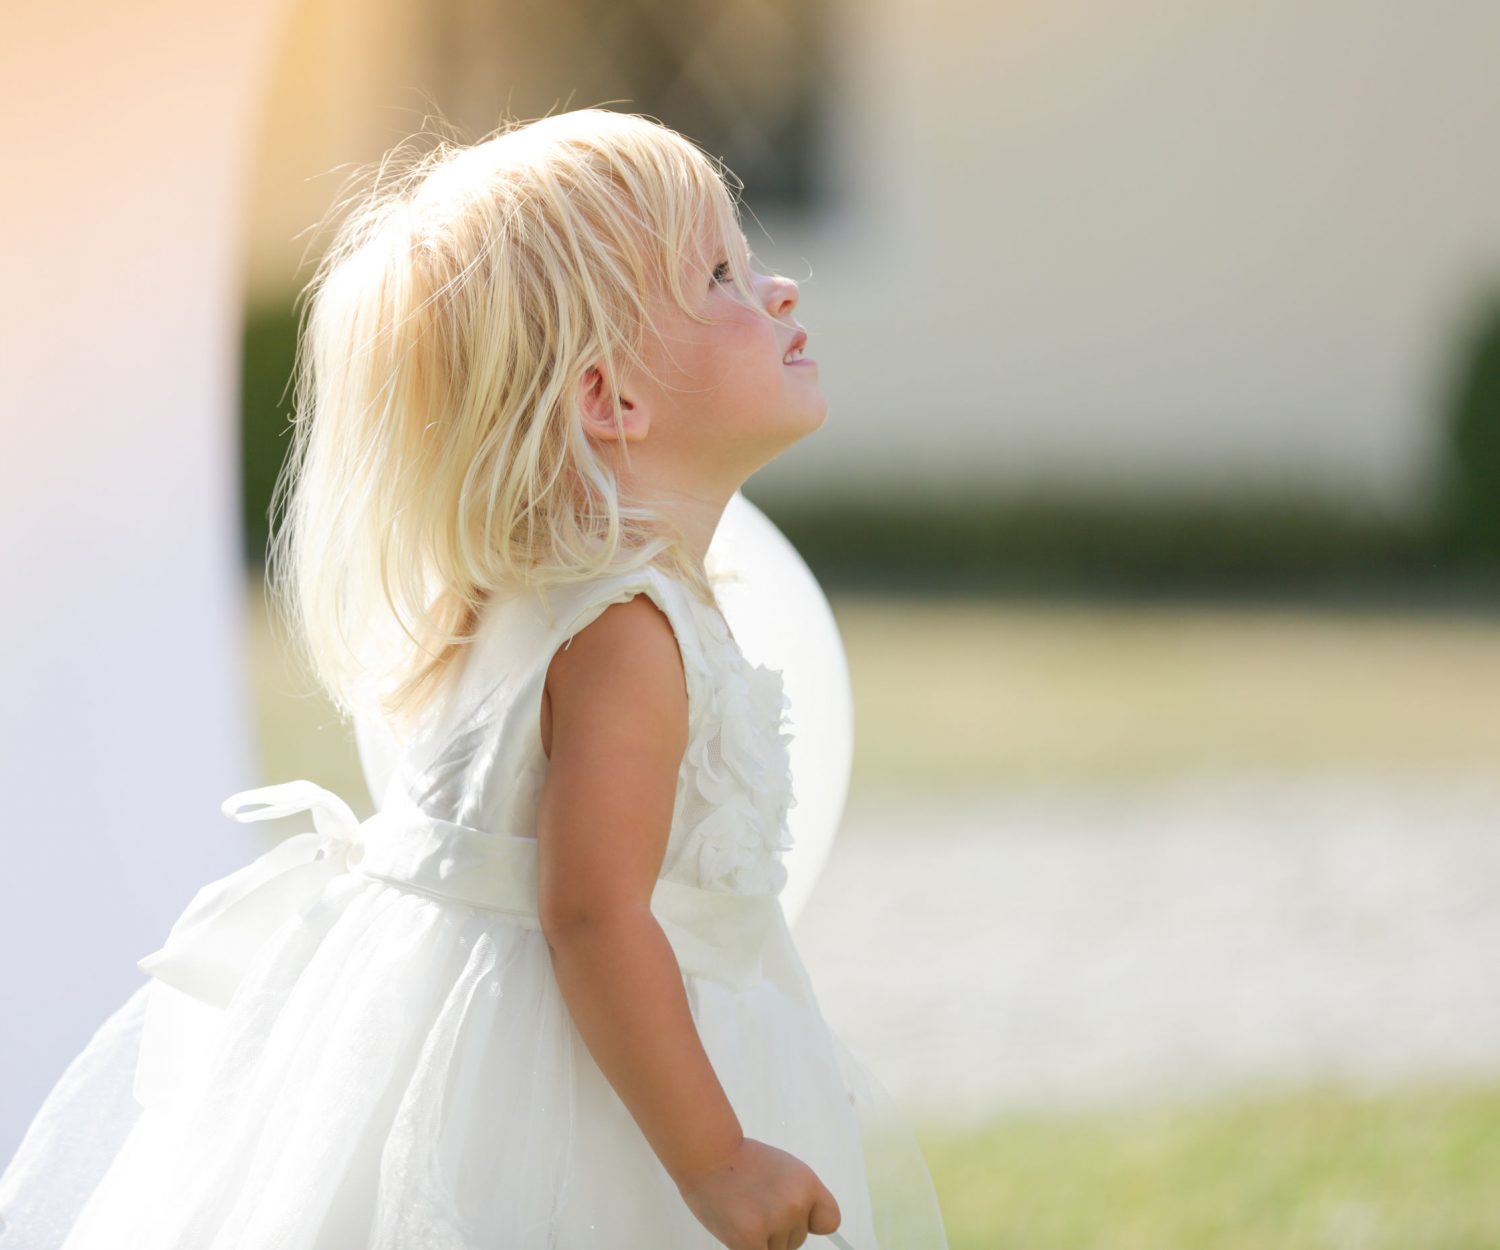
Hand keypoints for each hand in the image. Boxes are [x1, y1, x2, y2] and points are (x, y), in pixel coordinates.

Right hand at [676, 1135, 842, 1249]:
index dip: (812, 1223)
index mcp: (807, 1184)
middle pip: (797, 1240)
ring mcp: (774, 1223)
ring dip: (762, 1242)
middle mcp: (796, 1204)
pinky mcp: (750, 1239)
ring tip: (743, 1214)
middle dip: (778, 1232)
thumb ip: (797, 1195)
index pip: (829, 1220)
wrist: (709, 1154)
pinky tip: (737, 1230)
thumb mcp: (783, 1170)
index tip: (797, 1220)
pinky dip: (748, 1248)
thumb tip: (804, 1223)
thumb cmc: (742, 1161)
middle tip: (755, 1208)